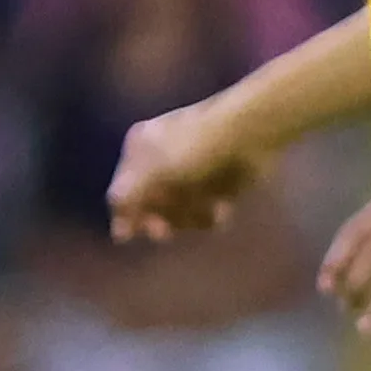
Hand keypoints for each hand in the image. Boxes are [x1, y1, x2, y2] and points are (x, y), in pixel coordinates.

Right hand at [108, 96, 266, 243]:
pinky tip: (222, 211)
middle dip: (157, 218)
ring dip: (189, 216)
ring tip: (204, 208)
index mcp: (142, 147)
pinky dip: (211, 215)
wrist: (252, 133)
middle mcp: (163, 160)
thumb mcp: (156, 171)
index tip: (126, 237)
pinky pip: (205, 211)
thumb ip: (131, 198)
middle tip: (163, 233)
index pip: (124, 188)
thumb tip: (118, 233)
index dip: (124, 213)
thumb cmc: (197, 147)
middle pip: (152, 203)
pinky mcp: (218, 185)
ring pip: (179, 211)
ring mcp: (191, 173)